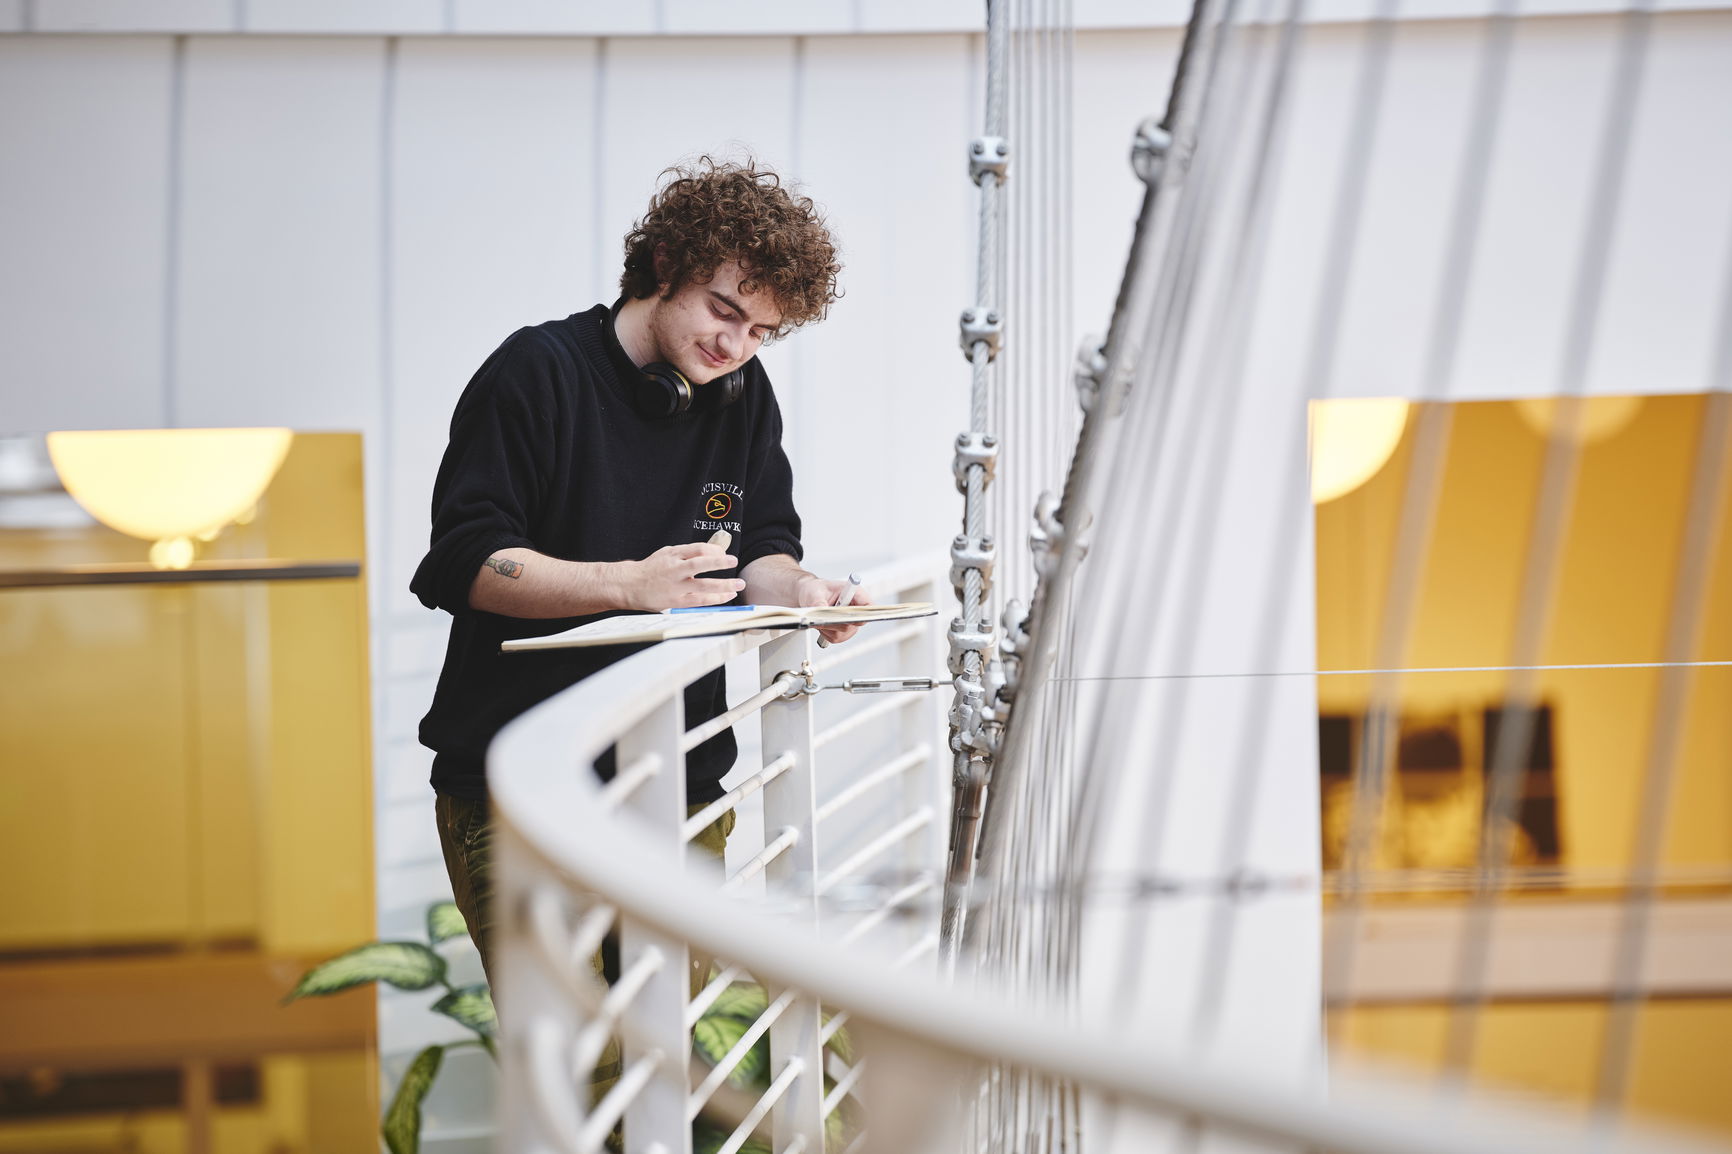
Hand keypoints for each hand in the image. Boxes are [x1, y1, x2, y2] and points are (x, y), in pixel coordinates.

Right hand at [624, 543, 743, 610]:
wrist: (629, 585)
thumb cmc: (651, 569)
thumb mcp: (667, 553)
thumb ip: (687, 552)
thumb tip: (713, 551)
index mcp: (672, 555)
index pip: (698, 549)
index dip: (714, 550)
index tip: (724, 554)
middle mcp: (674, 569)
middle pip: (700, 564)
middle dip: (719, 562)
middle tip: (734, 561)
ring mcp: (675, 587)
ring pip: (703, 585)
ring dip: (723, 585)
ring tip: (738, 584)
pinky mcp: (675, 602)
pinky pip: (699, 601)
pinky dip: (714, 599)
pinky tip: (726, 596)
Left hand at [795, 575, 872, 644]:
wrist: (810, 598)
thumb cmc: (817, 590)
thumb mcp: (815, 592)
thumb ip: (819, 602)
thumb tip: (821, 611)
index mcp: (855, 593)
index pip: (868, 606)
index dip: (863, 613)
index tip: (849, 615)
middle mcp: (856, 610)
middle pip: (855, 623)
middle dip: (837, 621)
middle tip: (823, 617)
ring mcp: (851, 623)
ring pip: (843, 633)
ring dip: (828, 627)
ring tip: (819, 616)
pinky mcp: (843, 633)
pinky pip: (835, 638)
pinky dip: (825, 632)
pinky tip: (821, 622)